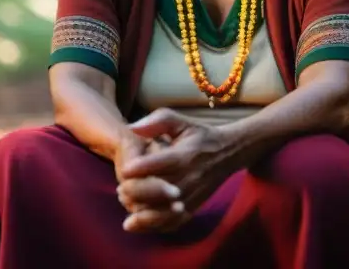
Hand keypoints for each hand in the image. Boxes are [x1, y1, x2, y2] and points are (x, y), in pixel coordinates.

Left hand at [117, 108, 235, 232]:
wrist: (228, 152)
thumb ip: (157, 121)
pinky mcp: (193, 208)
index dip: (140, 169)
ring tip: (126, 210)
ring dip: (143, 216)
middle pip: (160, 191)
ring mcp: (191, 196)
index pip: (160, 164)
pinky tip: (137, 225)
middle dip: (137, 193)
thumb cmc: (198, 135)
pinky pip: (173, 223)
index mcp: (183, 155)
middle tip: (120, 189)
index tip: (124, 171)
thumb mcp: (180, 121)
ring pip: (165, 213)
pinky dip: (155, 227)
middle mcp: (189, 178)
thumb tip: (132, 128)